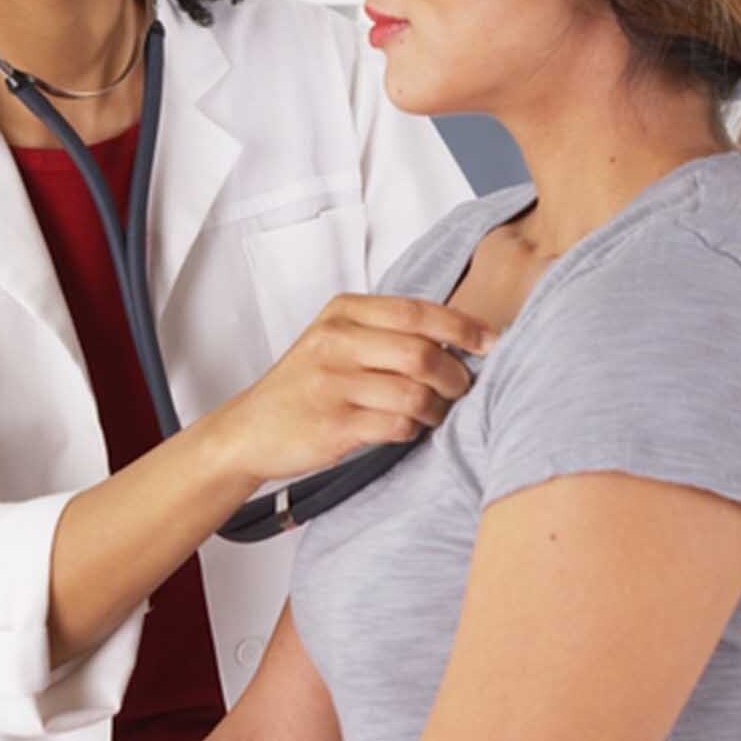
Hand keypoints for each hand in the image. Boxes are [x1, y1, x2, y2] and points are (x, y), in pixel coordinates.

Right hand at [200, 294, 495, 487]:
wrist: (250, 429)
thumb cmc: (306, 385)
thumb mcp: (337, 339)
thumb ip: (387, 331)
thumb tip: (460, 336)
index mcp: (342, 312)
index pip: (416, 311)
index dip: (462, 326)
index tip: (490, 342)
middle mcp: (335, 342)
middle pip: (422, 353)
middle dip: (455, 375)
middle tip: (462, 388)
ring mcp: (331, 384)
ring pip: (414, 393)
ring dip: (436, 408)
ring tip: (432, 413)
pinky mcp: (332, 424)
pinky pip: (396, 426)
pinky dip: (411, 430)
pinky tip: (404, 429)